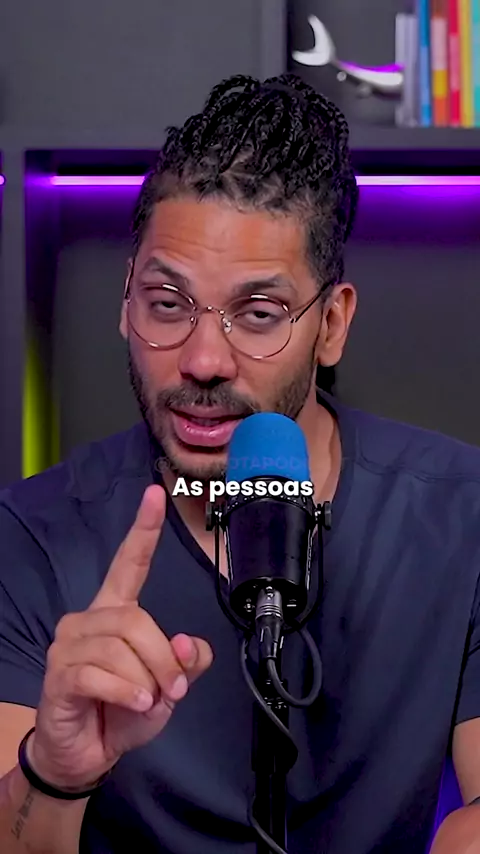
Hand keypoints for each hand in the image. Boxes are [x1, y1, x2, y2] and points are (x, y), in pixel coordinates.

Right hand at [29, 484, 212, 790]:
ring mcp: (69, 645)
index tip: (155, 494)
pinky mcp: (59, 674)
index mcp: (116, 611)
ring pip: (121, 646)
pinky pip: (100, 674)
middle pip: (136, 619)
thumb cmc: (125, 709)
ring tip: (150, 700)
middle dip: (163, 657)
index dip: (144, 530)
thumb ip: (185, 661)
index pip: (129, 563)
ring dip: (147, 678)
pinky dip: (127, 692)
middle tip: (174, 688)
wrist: (85, 753)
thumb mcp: (168, 685)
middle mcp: (88, 619)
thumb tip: (187, 643)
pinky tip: (135, 704)